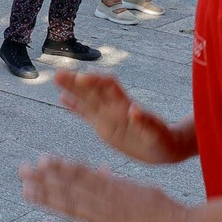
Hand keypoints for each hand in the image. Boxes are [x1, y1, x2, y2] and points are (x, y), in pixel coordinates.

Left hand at [20, 156, 196, 221]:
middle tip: (21, 170)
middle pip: (69, 186)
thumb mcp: (141, 190)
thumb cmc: (168, 210)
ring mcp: (106, 221)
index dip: (61, 166)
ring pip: (70, 205)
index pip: (82, 173)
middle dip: (44, 178)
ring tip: (25, 190)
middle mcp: (107, 200)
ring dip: (46, 197)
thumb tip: (103, 171)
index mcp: (116, 186)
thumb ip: (118, 183)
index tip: (42, 159)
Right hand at [56, 71, 193, 163]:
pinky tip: (62, 98)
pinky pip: (86, 114)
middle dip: (77, 81)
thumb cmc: (163, 140)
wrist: (164, 147)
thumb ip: (145, 121)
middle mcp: (114, 108)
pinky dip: (75, 106)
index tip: (81, 78)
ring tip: (57, 78)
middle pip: (93, 89)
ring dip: (72, 89)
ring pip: (86, 98)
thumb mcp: (157, 132)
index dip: (95, 82)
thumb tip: (134, 109)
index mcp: (126, 106)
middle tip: (59, 73)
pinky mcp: (104, 126)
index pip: (108, 87)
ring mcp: (108, 116)